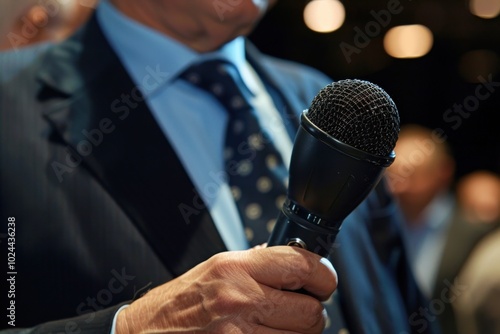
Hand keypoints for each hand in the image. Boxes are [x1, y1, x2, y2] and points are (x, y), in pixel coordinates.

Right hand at [116, 246, 336, 332]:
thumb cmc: (179, 303)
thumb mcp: (216, 268)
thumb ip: (258, 265)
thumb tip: (297, 266)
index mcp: (235, 269)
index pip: (302, 265)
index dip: (323, 275)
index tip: (323, 281)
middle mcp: (239, 300)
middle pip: (311, 311)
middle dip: (312, 311)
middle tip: (299, 309)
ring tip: (279, 326)